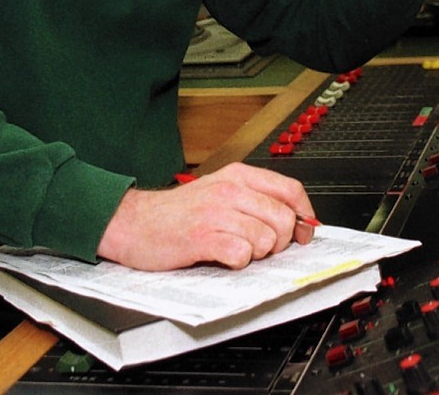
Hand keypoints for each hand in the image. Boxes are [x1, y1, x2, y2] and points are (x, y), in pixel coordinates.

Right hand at [96, 162, 315, 270]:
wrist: (134, 222)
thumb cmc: (178, 213)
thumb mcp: (220, 193)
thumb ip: (255, 201)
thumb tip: (296, 221)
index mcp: (237, 175)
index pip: (290, 189)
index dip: (304, 215)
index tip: (303, 232)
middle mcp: (229, 189)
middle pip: (284, 218)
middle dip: (279, 242)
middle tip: (259, 247)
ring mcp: (215, 211)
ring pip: (266, 239)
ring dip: (256, 254)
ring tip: (235, 250)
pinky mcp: (202, 236)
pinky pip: (241, 254)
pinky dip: (237, 262)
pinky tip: (222, 257)